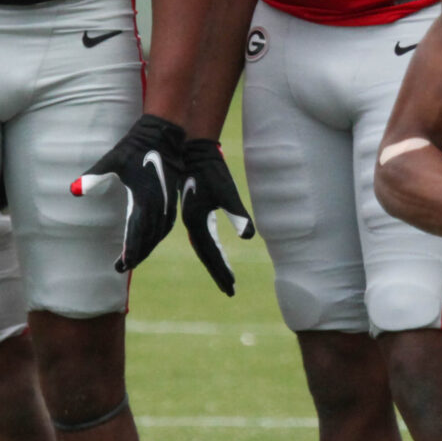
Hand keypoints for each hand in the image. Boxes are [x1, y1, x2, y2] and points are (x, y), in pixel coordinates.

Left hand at [72, 113, 187, 273]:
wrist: (164, 135)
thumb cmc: (136, 147)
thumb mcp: (112, 160)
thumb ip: (93, 177)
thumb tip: (73, 190)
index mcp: (145, 200)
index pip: (137, 234)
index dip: (129, 252)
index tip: (121, 265)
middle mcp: (159, 205)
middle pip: (148, 239)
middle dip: (136, 256)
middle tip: (122, 268)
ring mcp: (168, 203)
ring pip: (158, 235)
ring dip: (147, 248)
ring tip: (134, 259)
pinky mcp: (171, 200)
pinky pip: (164, 226)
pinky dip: (156, 238)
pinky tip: (150, 241)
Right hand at [179, 135, 254, 296]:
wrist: (193, 150)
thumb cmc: (211, 169)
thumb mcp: (227, 191)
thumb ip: (237, 214)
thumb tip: (249, 236)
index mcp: (196, 221)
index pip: (210, 254)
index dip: (221, 271)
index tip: (231, 288)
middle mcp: (192, 222)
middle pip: (206, 254)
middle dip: (218, 272)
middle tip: (231, 290)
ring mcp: (193, 216)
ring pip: (203, 246)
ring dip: (214, 262)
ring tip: (225, 276)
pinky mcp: (196, 210)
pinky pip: (203, 236)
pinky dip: (210, 248)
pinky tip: (217, 252)